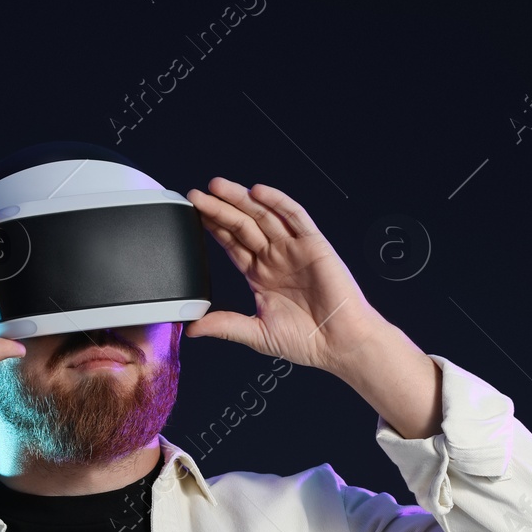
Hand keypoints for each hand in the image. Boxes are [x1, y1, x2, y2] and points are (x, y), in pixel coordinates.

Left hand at [183, 178, 386, 371]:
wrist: (340, 343)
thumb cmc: (307, 340)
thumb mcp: (256, 333)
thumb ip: (224, 325)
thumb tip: (191, 327)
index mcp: (260, 276)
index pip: (231, 244)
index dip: (212, 228)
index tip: (193, 215)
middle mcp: (275, 258)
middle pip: (242, 225)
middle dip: (219, 208)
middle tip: (196, 195)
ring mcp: (293, 249)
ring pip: (263, 215)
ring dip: (241, 199)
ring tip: (218, 187)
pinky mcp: (313, 244)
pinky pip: (294, 216)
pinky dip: (277, 202)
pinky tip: (258, 192)